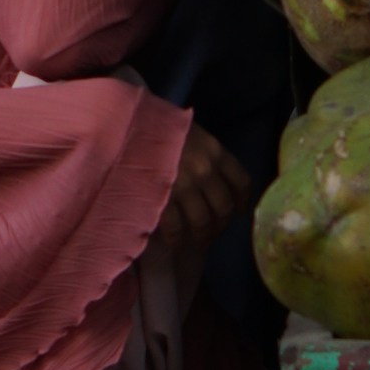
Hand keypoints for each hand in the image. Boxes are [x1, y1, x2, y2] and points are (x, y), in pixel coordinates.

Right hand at [161, 122, 249, 262]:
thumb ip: (204, 152)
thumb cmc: (156, 124)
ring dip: (203, 237)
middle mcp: (205, 170)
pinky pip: (176, 229)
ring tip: (197, 243)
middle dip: (220, 225)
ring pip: (203, 222)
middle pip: (224, 208)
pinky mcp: (162, 200)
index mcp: (215, 151)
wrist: (126, 124)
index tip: (240, 211)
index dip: (243, 201)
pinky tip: (176, 245)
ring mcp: (184, 187)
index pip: (241, 182)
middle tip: (213, 233)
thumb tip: (212, 179)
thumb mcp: (189, 130)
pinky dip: (177, 241)